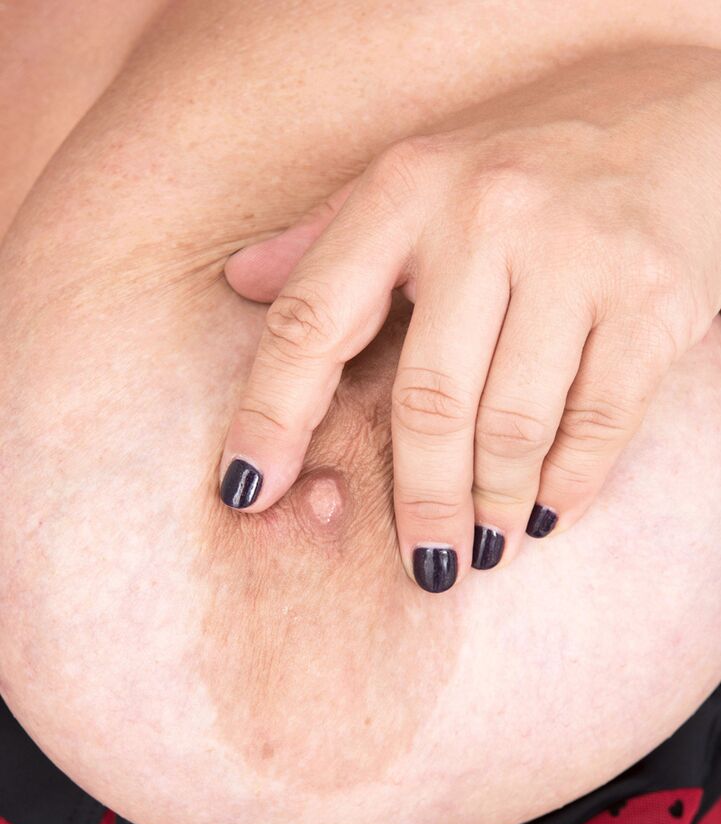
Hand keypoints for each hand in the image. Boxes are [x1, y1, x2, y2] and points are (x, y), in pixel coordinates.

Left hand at [220, 44, 720, 591]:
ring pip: (514, 423)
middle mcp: (487, 214)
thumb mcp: (420, 176)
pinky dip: (568, 484)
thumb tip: (242, 282)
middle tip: (424, 562)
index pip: (313, 319)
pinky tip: (548, 512)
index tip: (247, 492)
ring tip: (485, 542)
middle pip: (429, 400)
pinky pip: (598, 421)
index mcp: (407, 190)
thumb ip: (331, 235)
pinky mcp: (653, 296)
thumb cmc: (525, 159)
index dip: (270, 416)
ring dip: (493, 504)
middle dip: (420, 501)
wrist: (675, 111)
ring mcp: (577, 254)